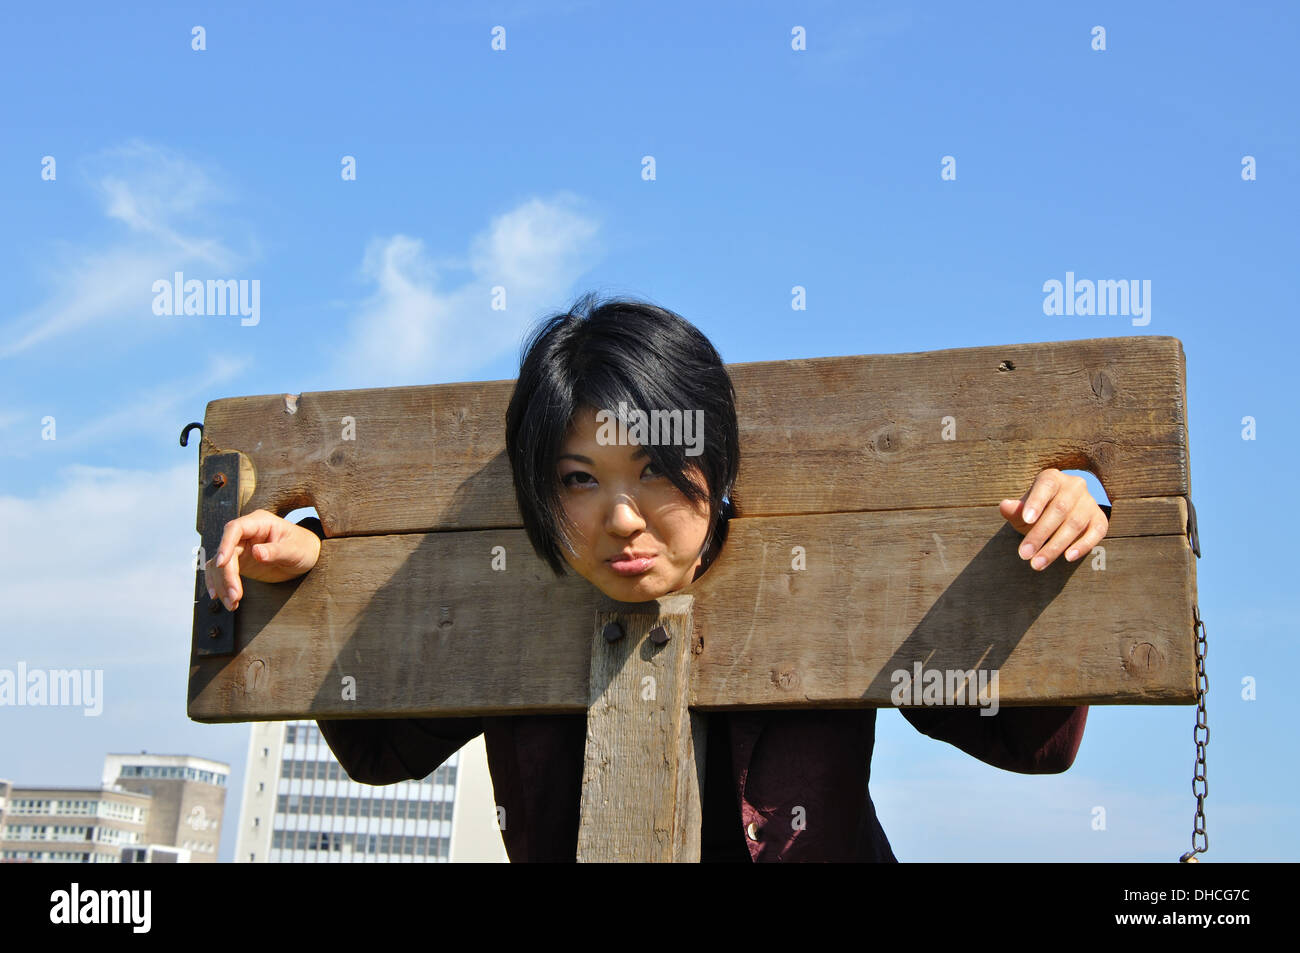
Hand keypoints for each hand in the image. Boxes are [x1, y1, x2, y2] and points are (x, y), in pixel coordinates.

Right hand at [203, 508, 321, 609]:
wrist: (307, 557)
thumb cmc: (304, 547)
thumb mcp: (295, 550)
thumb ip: (276, 551)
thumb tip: (256, 552)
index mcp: (260, 522)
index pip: (235, 529)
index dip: (225, 545)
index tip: (221, 564)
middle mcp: (246, 534)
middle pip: (226, 552)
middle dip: (227, 575)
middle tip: (235, 596)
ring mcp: (240, 548)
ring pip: (220, 565)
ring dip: (223, 585)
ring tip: (232, 604)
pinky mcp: (239, 562)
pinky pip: (221, 572)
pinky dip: (220, 585)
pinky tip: (221, 598)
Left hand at [999, 469, 1108, 570]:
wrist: (1061, 514)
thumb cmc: (1036, 511)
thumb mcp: (1023, 510)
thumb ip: (1014, 510)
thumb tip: (1004, 506)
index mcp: (1052, 478)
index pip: (1046, 486)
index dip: (1036, 502)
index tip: (1025, 520)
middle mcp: (1074, 486)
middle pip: (1059, 509)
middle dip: (1040, 534)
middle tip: (1024, 554)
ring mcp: (1089, 502)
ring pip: (1074, 524)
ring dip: (1055, 546)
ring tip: (1038, 563)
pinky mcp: (1100, 519)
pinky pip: (1096, 533)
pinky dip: (1082, 545)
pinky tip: (1068, 557)